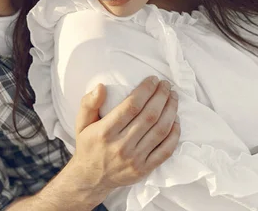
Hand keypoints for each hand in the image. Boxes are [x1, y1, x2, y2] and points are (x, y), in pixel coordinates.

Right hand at [67, 76, 179, 201]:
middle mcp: (121, 146)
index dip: (146, 90)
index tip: (153, 80)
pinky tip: (176, 120)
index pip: (131, 106)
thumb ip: (89, 103)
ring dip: (171, 111)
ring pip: (160, 131)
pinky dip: (174, 134)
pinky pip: (165, 150)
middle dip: (161, 96)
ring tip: (173, 97)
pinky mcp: (144, 169)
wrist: (90, 178)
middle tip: (166, 85)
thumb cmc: (88, 145)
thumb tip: (101, 86)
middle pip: (149, 116)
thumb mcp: (81, 123)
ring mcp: (134, 160)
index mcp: (105, 132)